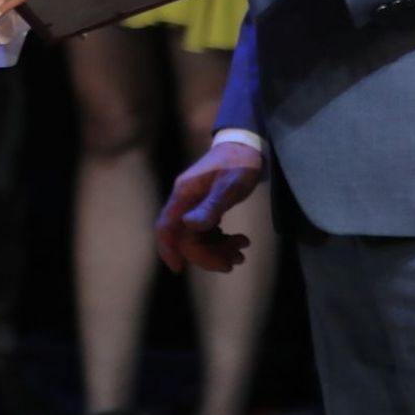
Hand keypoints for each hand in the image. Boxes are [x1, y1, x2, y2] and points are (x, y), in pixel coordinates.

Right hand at [156, 140, 263, 272]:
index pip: (166, 226)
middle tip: (233, 262)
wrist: (249, 146)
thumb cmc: (239, 163)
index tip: (179, 269)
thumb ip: (210, 206)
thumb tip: (189, 226)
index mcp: (184, 194)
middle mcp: (185, 201)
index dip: (169, 249)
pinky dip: (222, 242)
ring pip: (199, 238)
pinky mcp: (206, 208)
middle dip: (208, 254)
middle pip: (186, 238)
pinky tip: (241, 242)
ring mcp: (195, 205)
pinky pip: (208, 233)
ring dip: (218, 251)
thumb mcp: (229, 186)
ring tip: (241, 252)